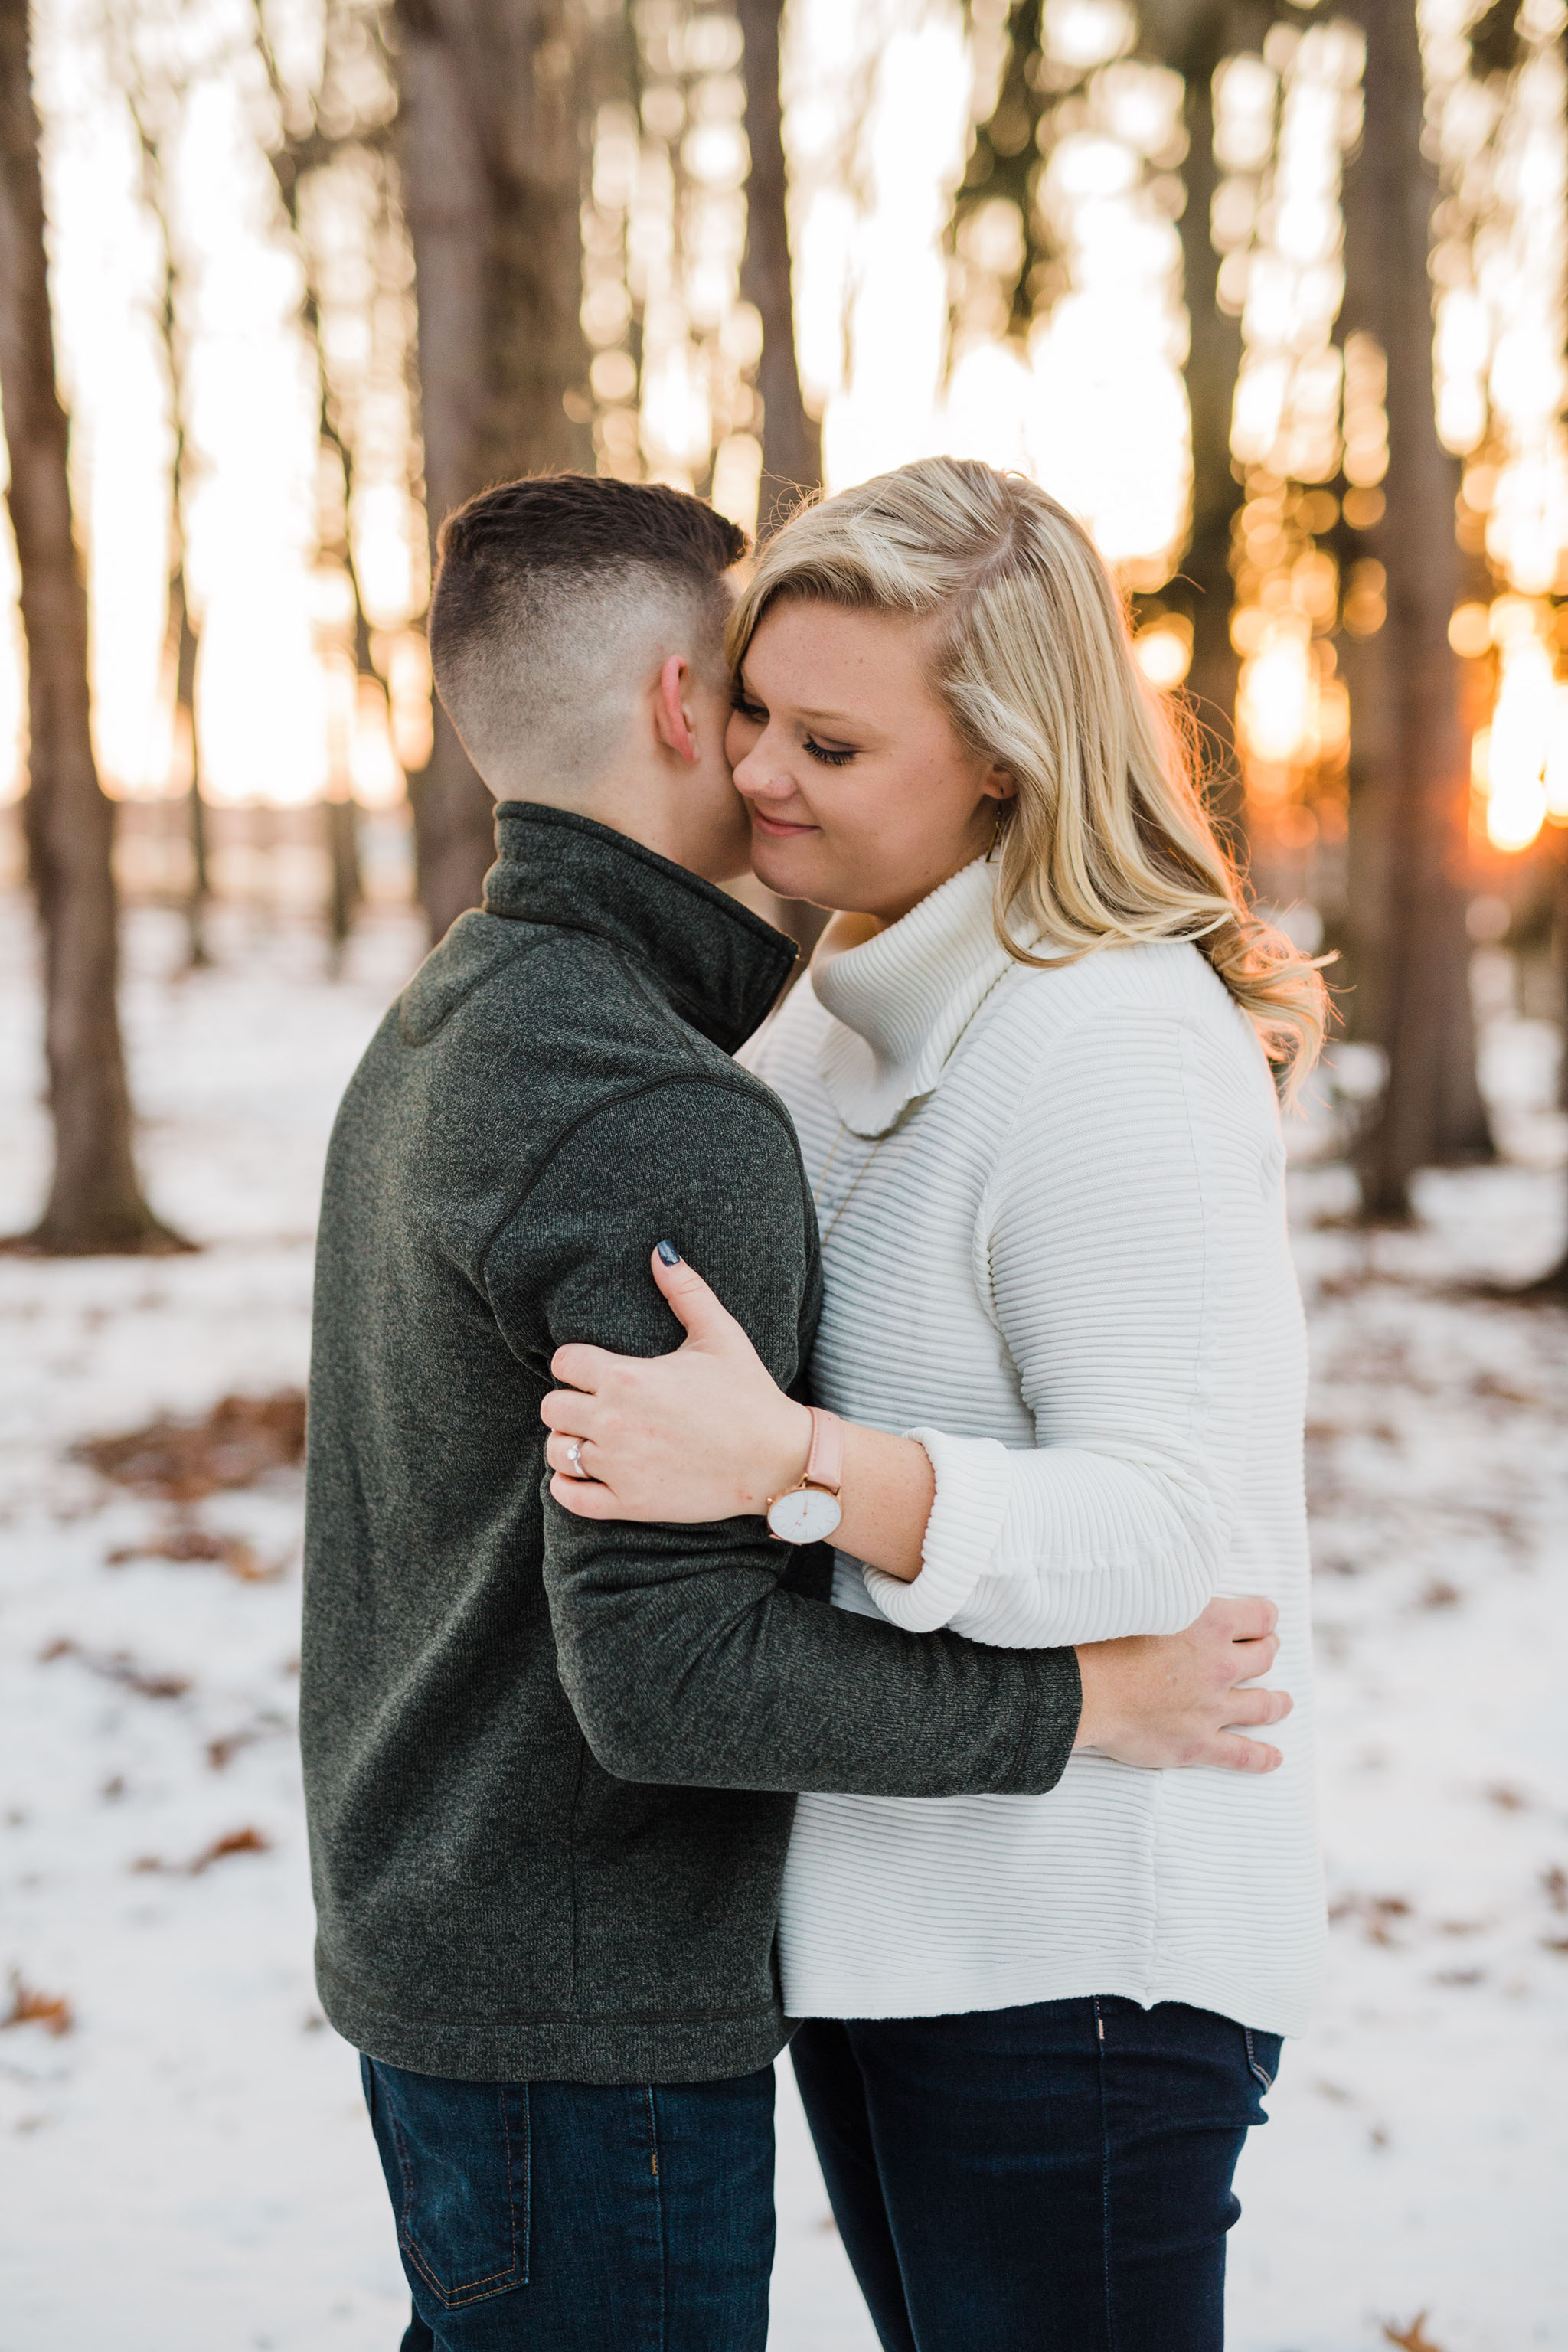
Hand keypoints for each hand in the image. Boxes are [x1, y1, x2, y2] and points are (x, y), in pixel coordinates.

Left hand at [542, 1247, 811, 1522]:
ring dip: (568, 1443)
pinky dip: (567, 1486)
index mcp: (628, 1377)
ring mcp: (619, 1465)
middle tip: (596, 1405)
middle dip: (569, 1402)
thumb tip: (661, 1251)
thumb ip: (685, 1291)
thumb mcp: (720, 1335)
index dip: (577, 1364)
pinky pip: (569, 1497)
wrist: (776, 1459)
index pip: (564, 1362)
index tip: (596, 1371)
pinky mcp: (628, 1503)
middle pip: (551, 1407)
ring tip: (593, 1438)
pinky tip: (585, 1474)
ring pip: (556, 1451)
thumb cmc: (748, 1393)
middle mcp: (614, 1421)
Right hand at [1075, 1596, 1291, 1773]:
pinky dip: (1262, 1757)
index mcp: (1210, 1623)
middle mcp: (1219, 1665)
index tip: (1260, 1620)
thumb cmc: (1102, 1638)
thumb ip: (1174, 1596)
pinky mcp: (1198, 1743)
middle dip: (1267, 1652)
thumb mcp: (1144, 1600)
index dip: (1263, 1617)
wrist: (1082, 1690)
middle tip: (1265, 1652)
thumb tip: (1182, 1588)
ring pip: (1263, 1705)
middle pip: (1264, 1657)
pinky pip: (1242, 1754)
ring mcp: (1212, 1707)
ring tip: (1284, 1702)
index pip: (1262, 1616)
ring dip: (1278, 1702)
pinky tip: (1274, 1758)